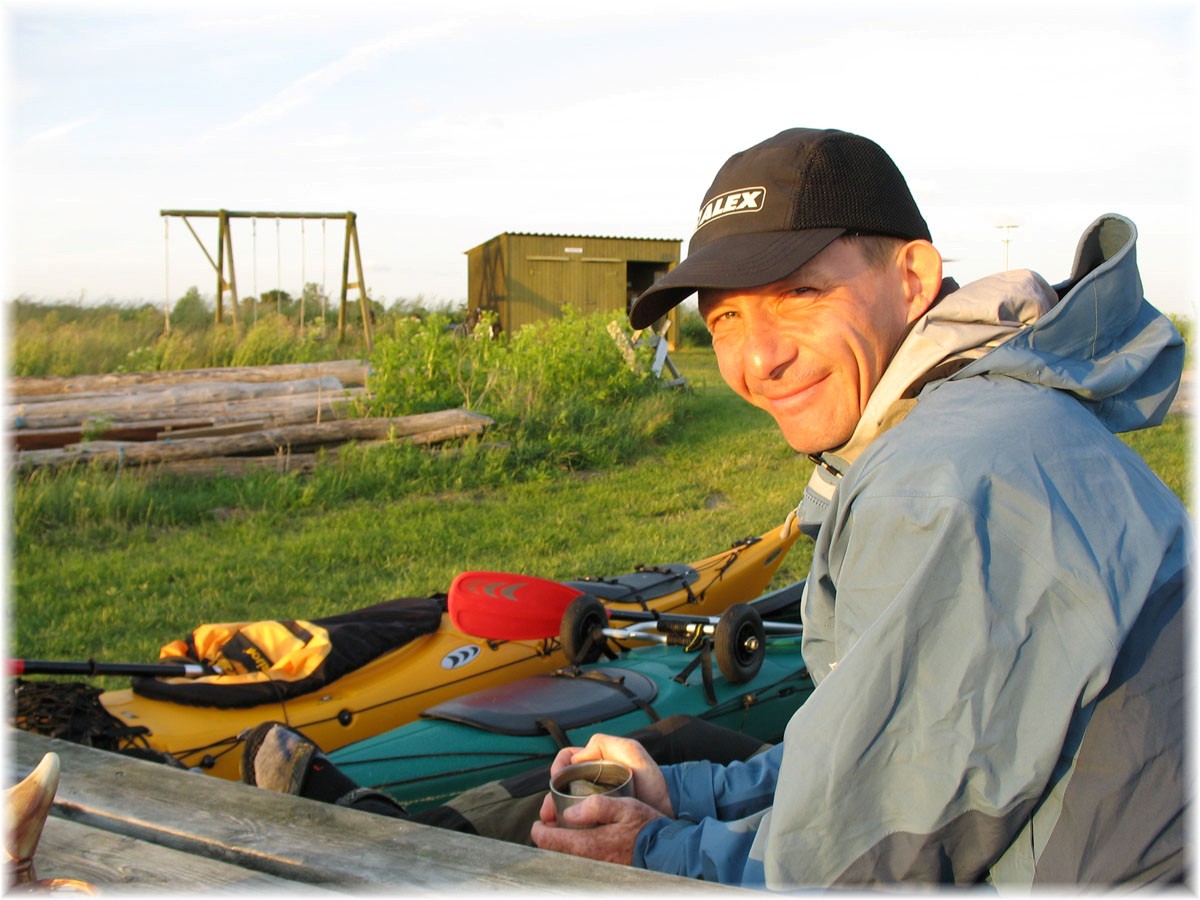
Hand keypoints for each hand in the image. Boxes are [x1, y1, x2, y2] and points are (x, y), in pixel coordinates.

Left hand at [530, 792, 665, 864]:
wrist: (665, 851)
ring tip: (565, 826)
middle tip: (551, 819)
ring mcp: (595, 866)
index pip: (549, 840)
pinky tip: (581, 837)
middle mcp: (588, 860)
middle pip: (554, 850)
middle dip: (549, 835)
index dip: (539, 829)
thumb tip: (569, 812)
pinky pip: (579, 860)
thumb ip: (596, 807)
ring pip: (566, 856)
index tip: (540, 820)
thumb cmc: (646, 827)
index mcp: (588, 844)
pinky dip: (573, 848)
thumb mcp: (624, 807)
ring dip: (561, 842)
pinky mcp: (603, 868)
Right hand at [548, 733, 672, 816]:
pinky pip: (579, 821)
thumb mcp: (631, 751)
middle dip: (550, 797)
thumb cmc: (652, 779)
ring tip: (550, 825)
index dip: (558, 767)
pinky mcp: (601, 820)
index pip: (568, 760)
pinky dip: (568, 826)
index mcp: (598, 763)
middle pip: (563, 786)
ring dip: (555, 813)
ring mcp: (597, 802)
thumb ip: (606, 743)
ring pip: (567, 805)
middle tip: (547, 813)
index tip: (556, 778)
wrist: (669, 808)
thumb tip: (580, 753)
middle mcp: (594, 781)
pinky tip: (564, 833)